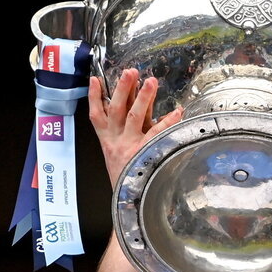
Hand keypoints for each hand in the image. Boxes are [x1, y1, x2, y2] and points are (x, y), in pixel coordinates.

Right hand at [88, 69, 183, 186]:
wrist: (128, 200)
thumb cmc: (124, 175)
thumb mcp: (113, 154)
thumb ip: (118, 132)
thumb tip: (127, 108)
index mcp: (107, 141)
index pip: (96, 115)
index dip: (94, 97)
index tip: (94, 80)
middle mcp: (117, 141)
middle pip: (116, 109)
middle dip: (123, 88)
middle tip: (130, 71)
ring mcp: (131, 146)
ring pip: (134, 117)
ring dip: (143, 98)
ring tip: (151, 81)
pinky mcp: (146, 152)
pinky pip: (157, 133)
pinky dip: (168, 122)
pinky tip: (177, 111)